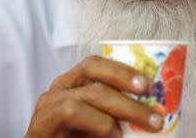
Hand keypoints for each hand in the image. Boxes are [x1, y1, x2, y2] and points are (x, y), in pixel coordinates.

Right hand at [25, 55, 163, 136]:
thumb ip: (118, 112)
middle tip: (154, 112)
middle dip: (129, 89)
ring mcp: (48, 104)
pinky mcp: (40, 123)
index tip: (148, 84)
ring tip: (142, 126)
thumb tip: (152, 108)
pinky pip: (72, 111)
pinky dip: (99, 123)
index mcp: (73, 83)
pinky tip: (113, 134)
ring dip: (123, 108)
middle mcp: (59, 88)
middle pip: (94, 73)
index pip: (95, 64)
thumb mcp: (103, 123)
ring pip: (90, 93)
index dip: (122, 69)